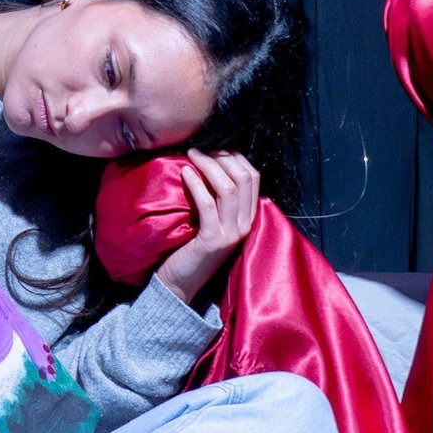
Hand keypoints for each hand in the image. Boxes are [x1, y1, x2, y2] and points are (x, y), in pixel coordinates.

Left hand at [156, 148, 259, 303]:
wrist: (179, 284)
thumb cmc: (191, 249)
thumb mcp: (212, 221)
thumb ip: (219, 200)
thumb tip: (212, 163)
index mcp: (248, 219)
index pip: (253, 178)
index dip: (236, 157)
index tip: (215, 147)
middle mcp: (245, 226)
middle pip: (244, 178)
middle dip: (223, 157)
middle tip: (201, 147)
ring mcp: (231, 234)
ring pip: (228, 188)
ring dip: (209, 165)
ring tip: (192, 154)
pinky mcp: (212, 241)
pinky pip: (208, 204)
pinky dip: (197, 184)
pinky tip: (185, 172)